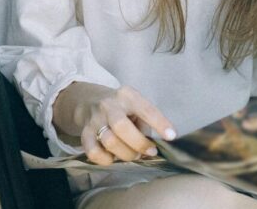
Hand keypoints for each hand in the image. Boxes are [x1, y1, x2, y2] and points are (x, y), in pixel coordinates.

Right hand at [54, 82, 176, 165]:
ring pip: (109, 141)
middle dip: (139, 144)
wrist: (90, 100)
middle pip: (122, 127)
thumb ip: (144, 124)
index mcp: (128, 96)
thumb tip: (150, 148)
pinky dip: (105, 159)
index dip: (159, 123)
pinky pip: (93, 151)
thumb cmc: (122, 107)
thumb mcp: (136, 106)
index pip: (146, 109)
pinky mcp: (84, 132)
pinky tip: (113, 158)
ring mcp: (95, 118)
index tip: (171, 136)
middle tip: (150, 152)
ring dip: (125, 154)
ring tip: (133, 155)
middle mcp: (109, 105)